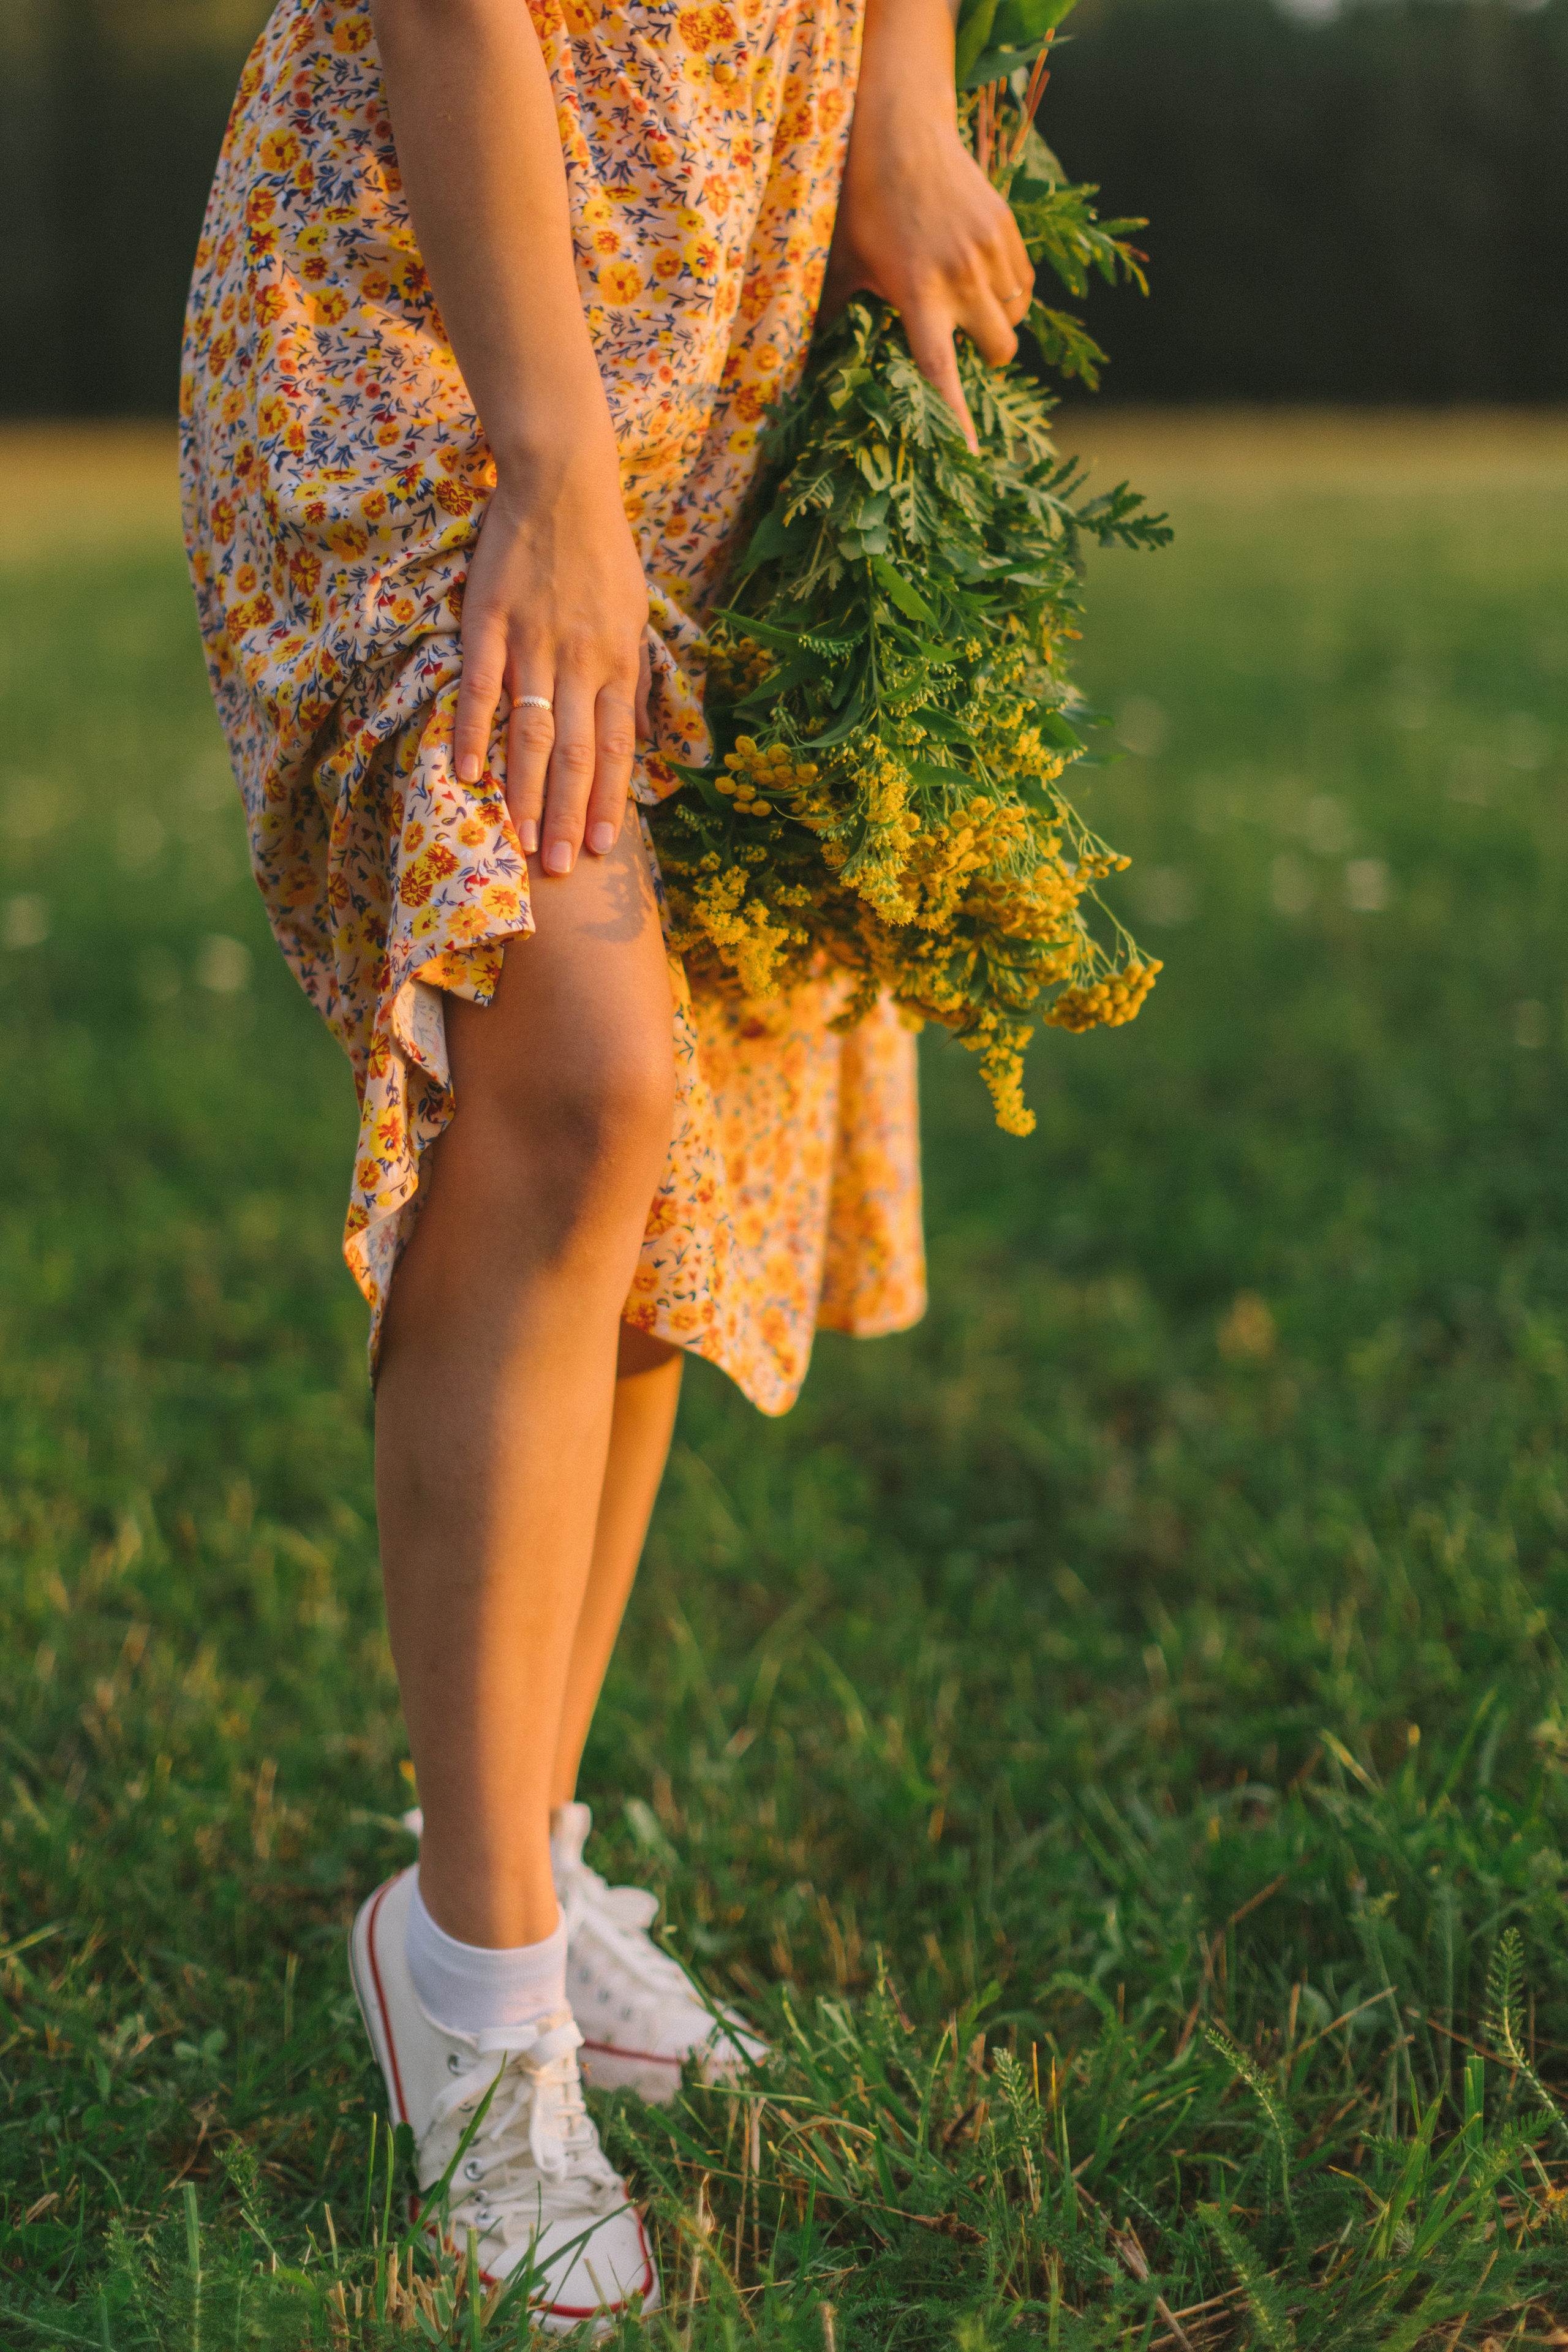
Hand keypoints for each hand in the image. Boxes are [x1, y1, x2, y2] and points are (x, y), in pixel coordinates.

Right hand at [453, 428, 649, 875]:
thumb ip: (635, 679)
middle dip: (571, 817)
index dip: (611, 802)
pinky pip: (479, 686)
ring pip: (532, 733)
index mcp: (617, 663)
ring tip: (522, 843)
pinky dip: (472, 731)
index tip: (607, 849)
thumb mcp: (636, 616)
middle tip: (564, 869)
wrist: (563, 482)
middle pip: (578, 754)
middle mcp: (580, 662)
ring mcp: (532, 643)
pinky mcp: (489, 622)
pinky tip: (466, 774)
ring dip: (527, 793)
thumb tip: (641, 737)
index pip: (617, 749)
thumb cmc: (603, 553)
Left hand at [823, 7, 1032, 450]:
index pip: (942, 373)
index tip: (973, 458)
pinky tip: (977, 271)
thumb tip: (803, 371)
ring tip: (963, 296)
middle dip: (987, 357)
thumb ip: (834, 315)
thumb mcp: (842, 264)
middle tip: (957, 336)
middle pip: (1000, 352)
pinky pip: (1024, 283)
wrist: (900, 131)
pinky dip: (1008, 290)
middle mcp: (961, 277)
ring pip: (1015, 317)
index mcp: (917, 295)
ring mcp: (990, 251)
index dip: (957, 419)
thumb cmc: (862, 204)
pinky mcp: (1008, 228)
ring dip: (997, 321)